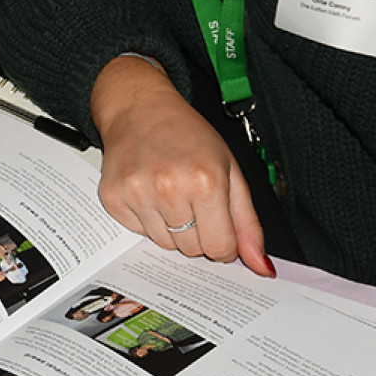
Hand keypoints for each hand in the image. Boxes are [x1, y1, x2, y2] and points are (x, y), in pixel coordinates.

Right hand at [88, 56, 271, 275]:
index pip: (220, 249)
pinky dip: (146, 221)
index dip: (223, 242)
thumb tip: (262, 267)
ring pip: (165, 246)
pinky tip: (149, 192)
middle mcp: (170, 188)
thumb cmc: (188, 136)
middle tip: (192, 200)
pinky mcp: (113, 198)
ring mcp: (138, 193)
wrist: (139, 108)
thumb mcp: (230, 171)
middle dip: (198, 233)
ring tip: (170, 193)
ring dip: (171, 229)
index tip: (219, 225)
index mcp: (206, 181)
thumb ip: (247, 223)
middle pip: (193, 250)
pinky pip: (137, 235)